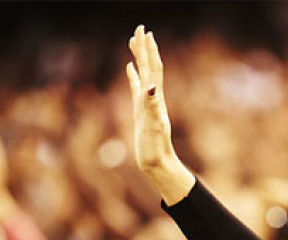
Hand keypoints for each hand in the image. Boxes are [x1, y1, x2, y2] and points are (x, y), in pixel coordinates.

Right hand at [126, 25, 194, 202]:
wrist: (157, 163)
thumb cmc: (155, 148)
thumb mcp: (153, 126)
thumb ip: (151, 106)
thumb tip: (151, 86)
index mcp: (154, 98)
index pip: (152, 68)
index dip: (148, 50)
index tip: (144, 32)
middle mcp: (152, 97)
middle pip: (148, 66)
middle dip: (144, 47)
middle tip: (140, 28)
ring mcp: (146, 103)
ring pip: (142, 74)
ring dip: (139, 57)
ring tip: (134, 41)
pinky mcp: (140, 110)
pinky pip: (136, 87)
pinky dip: (133, 75)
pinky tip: (129, 68)